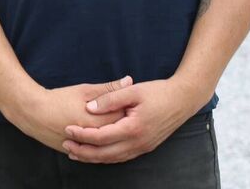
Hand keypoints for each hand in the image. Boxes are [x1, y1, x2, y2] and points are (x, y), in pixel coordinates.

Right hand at [6, 77, 131, 152]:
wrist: (32, 113)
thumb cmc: (58, 98)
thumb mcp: (84, 90)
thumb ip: (108, 88)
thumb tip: (129, 81)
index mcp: (98, 121)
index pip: (124, 118)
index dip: (129, 110)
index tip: (131, 104)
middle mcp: (94, 138)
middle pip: (117, 132)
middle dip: (122, 123)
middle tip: (125, 113)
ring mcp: (84, 147)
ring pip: (105, 145)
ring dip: (110, 136)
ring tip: (110, 124)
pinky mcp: (75, 152)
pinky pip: (92, 152)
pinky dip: (98, 145)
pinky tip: (100, 137)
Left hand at [63, 77, 203, 163]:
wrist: (184, 100)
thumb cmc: (158, 92)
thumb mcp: (133, 91)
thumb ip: (110, 98)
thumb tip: (89, 107)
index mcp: (134, 128)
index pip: (101, 136)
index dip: (82, 134)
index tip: (67, 129)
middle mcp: (139, 142)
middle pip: (105, 153)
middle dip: (84, 152)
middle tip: (66, 146)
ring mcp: (144, 147)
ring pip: (114, 158)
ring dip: (94, 157)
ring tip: (76, 153)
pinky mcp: (146, 146)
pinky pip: (122, 157)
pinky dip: (107, 157)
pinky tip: (97, 154)